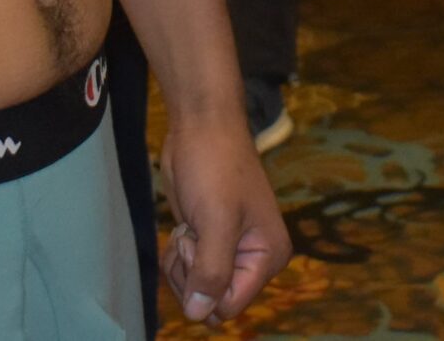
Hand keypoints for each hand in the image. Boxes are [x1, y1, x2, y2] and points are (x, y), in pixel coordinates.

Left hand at [160, 110, 289, 322]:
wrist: (201, 126)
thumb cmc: (215, 167)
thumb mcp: (216, 221)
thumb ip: (211, 272)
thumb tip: (198, 316)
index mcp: (267, 257)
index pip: (229, 306)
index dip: (205, 285)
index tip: (200, 244)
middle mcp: (252, 260)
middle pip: (210, 302)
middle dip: (190, 274)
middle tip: (192, 235)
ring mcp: (228, 252)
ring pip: (194, 290)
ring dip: (179, 264)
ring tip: (187, 229)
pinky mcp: (208, 242)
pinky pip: (186, 272)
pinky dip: (176, 257)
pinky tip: (182, 229)